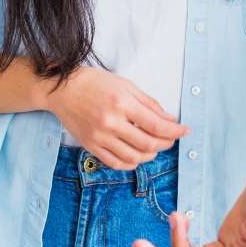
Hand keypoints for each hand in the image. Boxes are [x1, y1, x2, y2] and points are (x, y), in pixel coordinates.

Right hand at [44, 67, 188, 169]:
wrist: (60, 89)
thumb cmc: (92, 83)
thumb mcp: (125, 84)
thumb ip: (148, 103)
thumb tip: (168, 119)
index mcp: (122, 103)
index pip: (156, 125)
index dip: (175, 131)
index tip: (185, 131)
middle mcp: (111, 122)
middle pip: (148, 143)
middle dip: (166, 144)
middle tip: (172, 140)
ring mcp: (100, 136)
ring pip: (134, 157)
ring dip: (150, 155)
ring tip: (155, 147)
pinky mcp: (90, 146)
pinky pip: (115, 163)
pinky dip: (131, 163)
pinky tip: (137, 156)